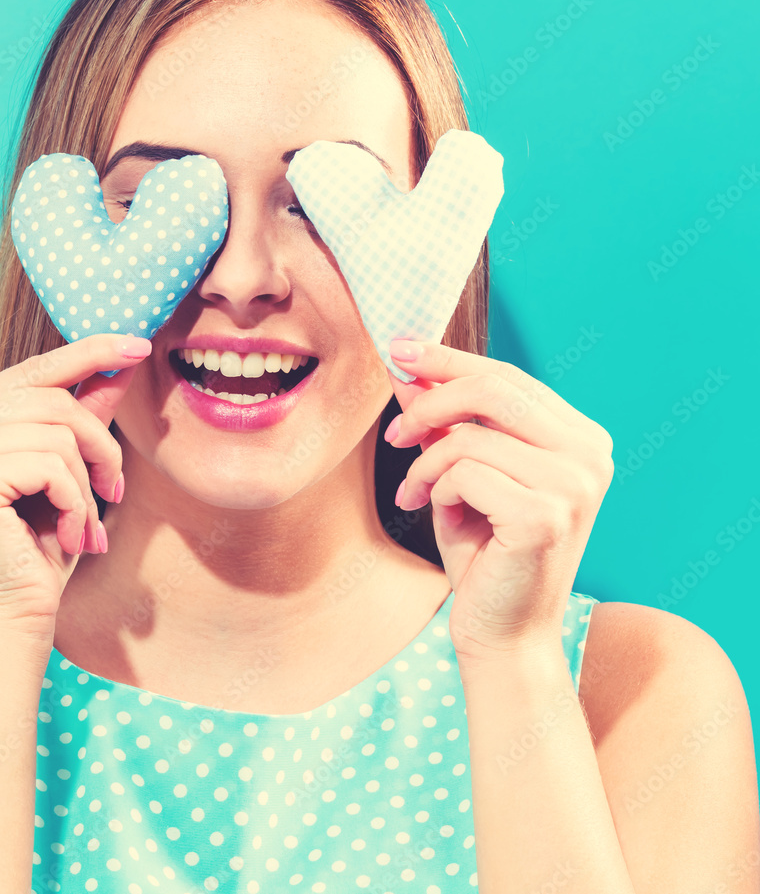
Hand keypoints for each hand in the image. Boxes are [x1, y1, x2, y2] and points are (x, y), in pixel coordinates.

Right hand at [0, 332, 151, 633]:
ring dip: (88, 481)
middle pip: (54, 400)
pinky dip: (76, 501)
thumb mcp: (68, 469)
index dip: (90, 353)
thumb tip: (120, 362)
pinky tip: (69, 533)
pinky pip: (51, 464)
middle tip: (114, 492)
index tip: (138, 343)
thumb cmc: (40, 545)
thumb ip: (84, 413)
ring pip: (58, 431)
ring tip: (85, 521)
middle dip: (100, 447)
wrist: (12, 616)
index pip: (34, 370)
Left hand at [385, 338, 613, 659]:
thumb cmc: (484, 552)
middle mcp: (590, 455)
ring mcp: (575, 485)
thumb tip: (407, 368)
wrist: (502, 633)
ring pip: (469, 436)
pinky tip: (441, 518)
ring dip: (425, 464)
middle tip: (393, 432)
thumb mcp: (462, 473)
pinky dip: (436, 491)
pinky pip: (464, 473)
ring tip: (415, 495)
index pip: (508, 378)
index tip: (399, 350)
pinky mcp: (546, 515)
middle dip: (428, 401)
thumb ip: (446, 420)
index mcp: (580, 438)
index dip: (448, 360)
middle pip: (493, 390)